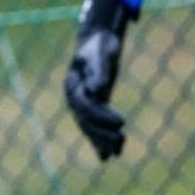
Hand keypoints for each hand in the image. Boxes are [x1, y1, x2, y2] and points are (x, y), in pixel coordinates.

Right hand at [64, 0, 133, 159]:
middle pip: (85, 119)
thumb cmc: (99, 44)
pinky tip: (111, 154)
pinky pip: (95, 125)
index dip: (101, 116)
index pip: (84, 104)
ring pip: (89, 126)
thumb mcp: (101, 54)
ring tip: (118, 151)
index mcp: (73, 84)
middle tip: (121, 141)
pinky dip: (101, 139)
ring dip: (102, 140)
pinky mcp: (94, 104)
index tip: (121, 123)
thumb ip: (99, 71)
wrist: (98, 39)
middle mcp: (74, 96)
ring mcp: (83, 101)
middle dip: (101, 133)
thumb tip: (98, 90)